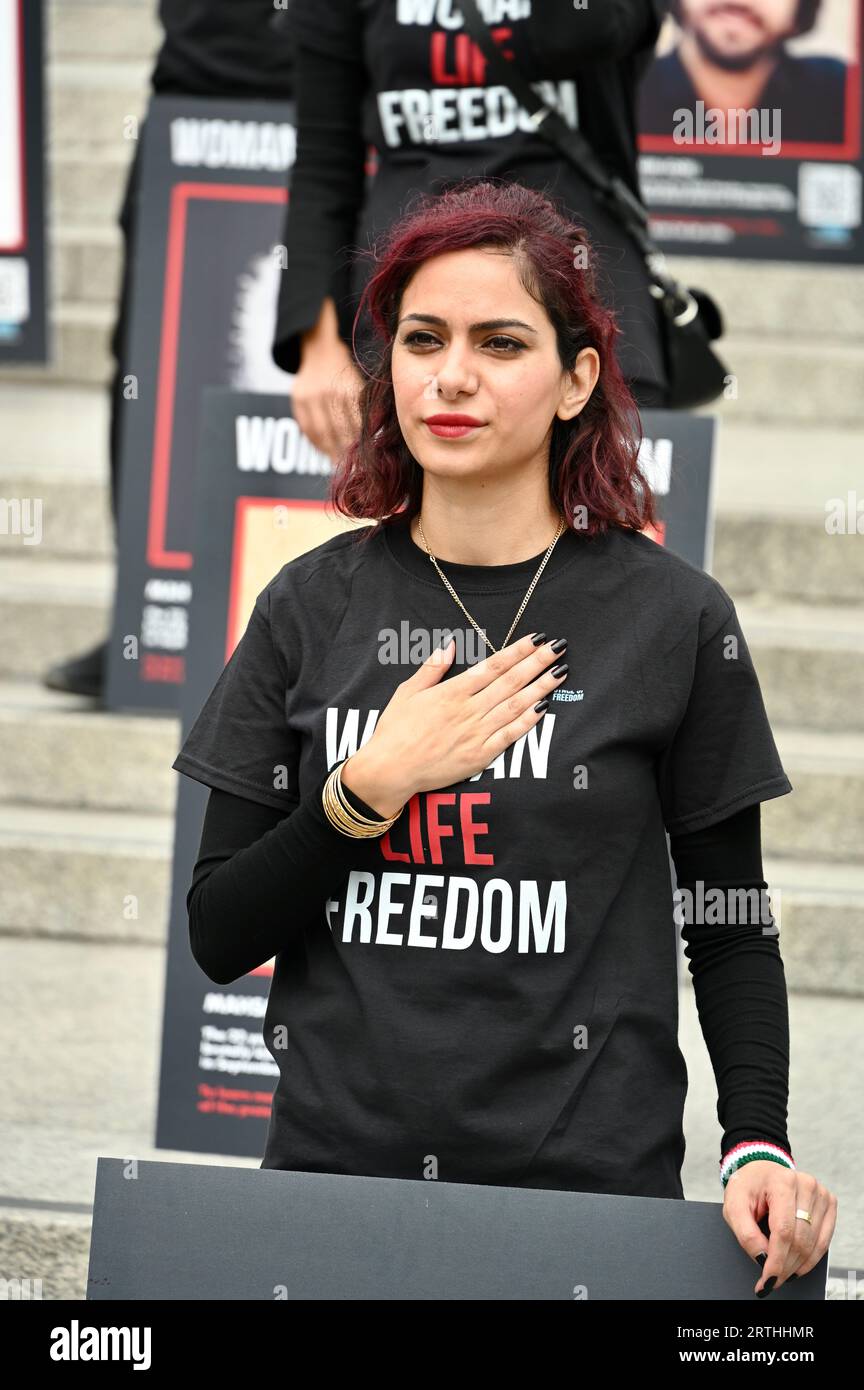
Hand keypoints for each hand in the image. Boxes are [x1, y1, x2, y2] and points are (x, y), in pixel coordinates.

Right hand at [292, 340, 362, 459]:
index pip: (355, 425)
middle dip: (345, 453)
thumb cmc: (346, 370)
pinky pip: (306, 427)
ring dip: (329, 452)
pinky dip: (316, 442)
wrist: (320, 347)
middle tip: (353, 472)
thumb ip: (364, 409)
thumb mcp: (359, 383)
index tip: (366, 462)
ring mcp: (310, 396)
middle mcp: (327, 393)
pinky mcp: (297, 399)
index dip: (360, 446)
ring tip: (337, 465)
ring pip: (321, 432)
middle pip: (337, 432)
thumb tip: (373, 440)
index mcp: (348, 389)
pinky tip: (324, 451)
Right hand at [344, 632, 568, 812]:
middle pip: (510, 681)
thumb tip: (449, 644)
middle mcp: (468, 710)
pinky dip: (527, 721)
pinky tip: (544, 707)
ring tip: (559, 672)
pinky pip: (509, 736)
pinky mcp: (480, 756)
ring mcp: (476, 734)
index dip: (518, 651)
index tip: (537, 638)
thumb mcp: (407, 692)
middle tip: (558, 647)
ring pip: (515, 705)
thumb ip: (432, 668)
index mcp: (451, 692)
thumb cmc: (394, 730)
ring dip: (540, 687)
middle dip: (537, 662)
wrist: (390, 770)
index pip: (493, 666)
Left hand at [722, 1160, 837, 1295]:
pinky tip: (797, 1265)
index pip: (783, 1230)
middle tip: (771, 1280)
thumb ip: (745, 1233)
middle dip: (785, 1266)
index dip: (776, 1260)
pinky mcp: (828, 1203)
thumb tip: (763, 1259)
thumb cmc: (747, 1188)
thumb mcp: (733, 1206)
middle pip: (800, 1240)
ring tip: (781, 1273)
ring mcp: (820, 1194)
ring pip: (813, 1244)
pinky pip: (824, 1240)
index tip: (767, 1279)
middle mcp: (806, 1184)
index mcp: (781, 1181)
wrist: (761, 1172)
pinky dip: (811, 1258)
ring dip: (797, 1265)